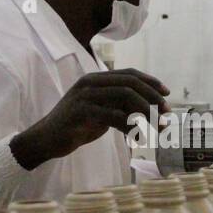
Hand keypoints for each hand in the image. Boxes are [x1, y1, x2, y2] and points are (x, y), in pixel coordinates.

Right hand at [11, 68, 169, 169]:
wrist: (46, 139)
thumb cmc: (76, 126)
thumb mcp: (100, 111)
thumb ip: (117, 104)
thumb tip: (148, 107)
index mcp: (96, 79)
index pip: (129, 74)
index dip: (150, 82)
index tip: (166, 94)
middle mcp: (90, 83)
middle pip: (130, 83)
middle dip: (152, 98)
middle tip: (166, 113)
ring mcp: (84, 96)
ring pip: (125, 97)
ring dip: (146, 113)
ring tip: (157, 127)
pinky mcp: (81, 112)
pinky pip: (113, 116)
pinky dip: (130, 126)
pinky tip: (138, 138)